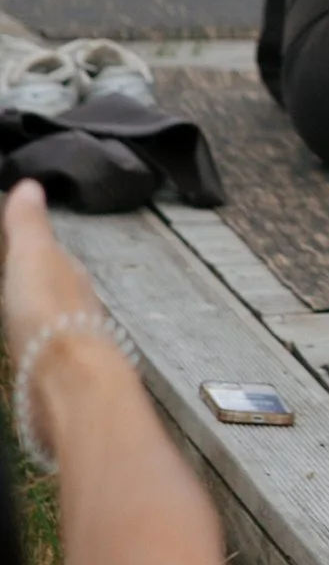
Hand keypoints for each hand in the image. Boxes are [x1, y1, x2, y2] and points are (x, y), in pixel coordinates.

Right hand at [3, 172, 93, 370]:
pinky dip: (31, 348)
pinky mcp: (56, 375)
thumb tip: (30, 184)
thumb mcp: (32, 256)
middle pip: (54, 292)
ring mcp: (69, 343)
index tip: (18, 251)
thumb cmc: (47, 310)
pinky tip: (24, 355)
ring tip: (18, 322)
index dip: (35, 253)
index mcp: (71, 275)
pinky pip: (40, 352)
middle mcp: (76, 306)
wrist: (67, 380)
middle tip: (16, 288)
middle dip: (36, 290)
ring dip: (34, 321)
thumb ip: (29, 225)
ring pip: (49, 323)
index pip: (54, 258)